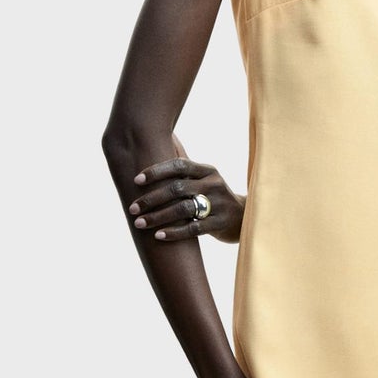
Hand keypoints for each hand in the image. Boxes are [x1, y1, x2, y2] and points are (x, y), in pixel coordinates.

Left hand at [130, 135, 244, 242]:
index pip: (179, 165)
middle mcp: (213, 184)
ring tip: (139, 223)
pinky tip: (158, 236)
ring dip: (158, 217)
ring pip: (183, 209)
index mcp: (207, 171)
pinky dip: (174, 233)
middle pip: (177, 188)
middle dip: (151, 199)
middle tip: (133, 208)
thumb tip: (163, 141)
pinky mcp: (220, 223)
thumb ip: (185, 166)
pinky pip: (194, 228)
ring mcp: (218, 204)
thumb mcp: (205, 179)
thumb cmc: (215, 196)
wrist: (245, 218)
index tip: (136, 181)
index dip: (157, 172)